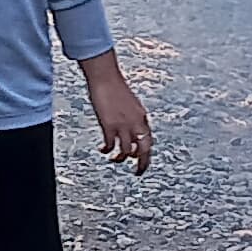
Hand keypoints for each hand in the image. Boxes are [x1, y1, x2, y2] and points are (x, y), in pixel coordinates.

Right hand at [82, 55, 155, 172]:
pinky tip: (102, 150)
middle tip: (138, 173)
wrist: (106, 77)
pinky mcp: (109, 125)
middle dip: (142, 164)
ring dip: (120, 159)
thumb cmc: (115, 87)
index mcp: (142, 117)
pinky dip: (107, 150)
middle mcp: (136, 123)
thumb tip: (130, 128)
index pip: (149, 140)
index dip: (146, 153)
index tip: (142, 160)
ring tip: (115, 160)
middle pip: (143, 150)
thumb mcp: (130, 104)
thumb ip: (132, 117)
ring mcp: (123, 125)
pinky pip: (110, 144)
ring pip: (126, 151)